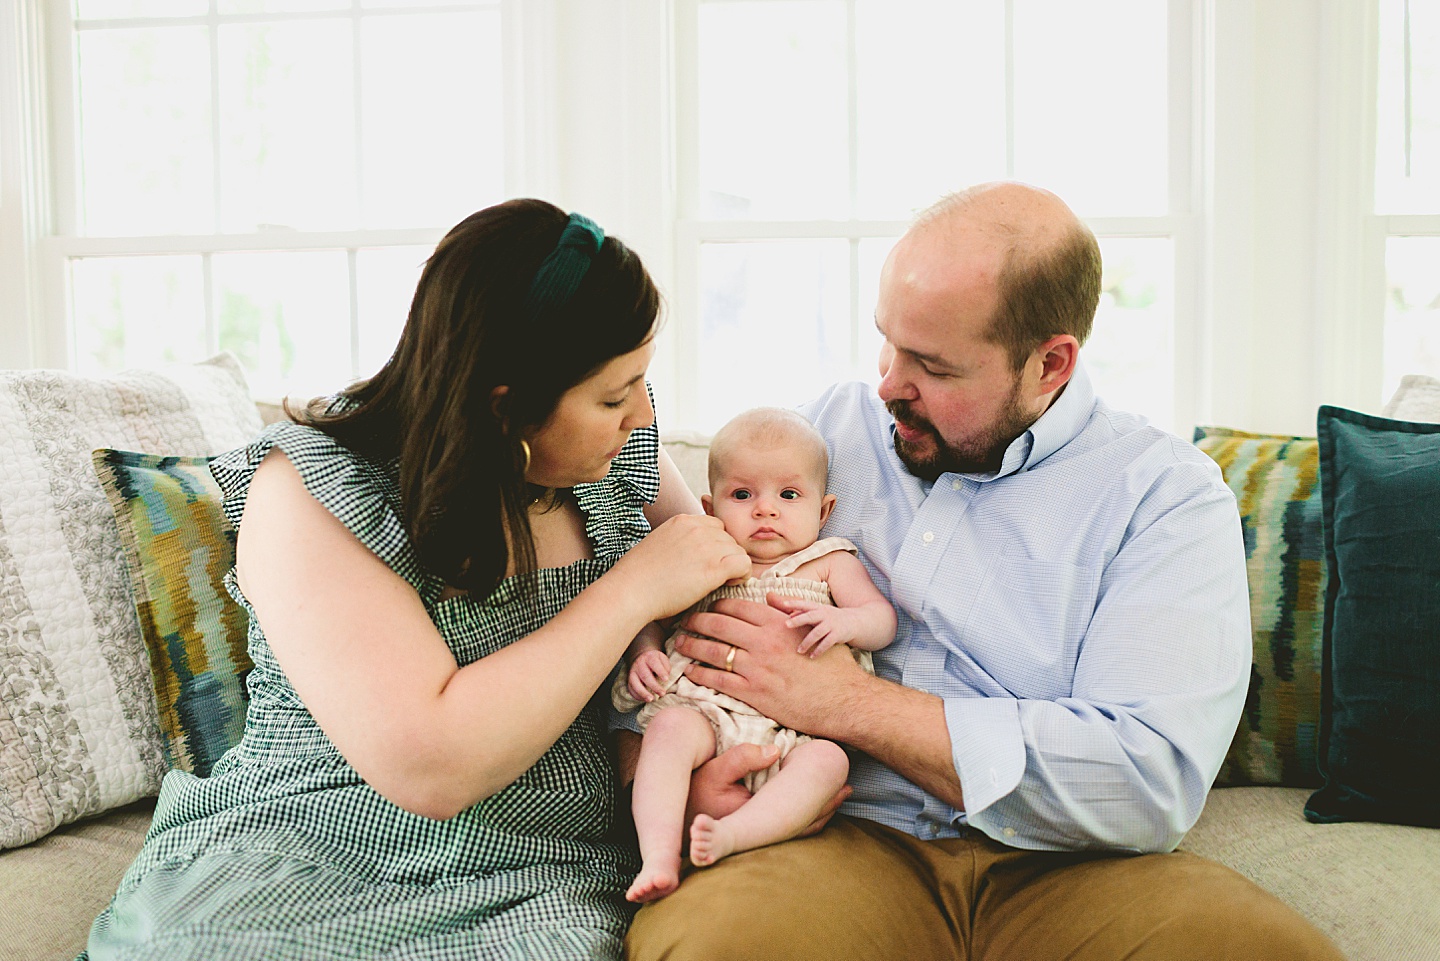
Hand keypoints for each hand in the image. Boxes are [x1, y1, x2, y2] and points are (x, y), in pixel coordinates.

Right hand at [607, 514, 749, 622]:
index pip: (715, 525)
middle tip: (713, 574)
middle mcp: (697, 529)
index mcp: (683, 520)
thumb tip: (693, 554)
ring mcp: (707, 546)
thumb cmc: (639, 576)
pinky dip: (742, 574)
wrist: (630, 591)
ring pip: (738, 550)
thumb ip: (680, 541)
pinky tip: (729, 583)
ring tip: (720, 581)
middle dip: (725, 555)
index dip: (716, 544)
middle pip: (728, 538)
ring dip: (734, 566)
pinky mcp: (714, 567)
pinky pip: (744, 564)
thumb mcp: (658, 543)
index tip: (708, 560)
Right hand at [627, 649, 671, 701]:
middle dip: (654, 686)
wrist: (641, 658)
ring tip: (651, 699)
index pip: (654, 663)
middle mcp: (639, 664)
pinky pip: (631, 689)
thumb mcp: (662, 659)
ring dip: (643, 692)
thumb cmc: (655, 661)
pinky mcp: (629, 681)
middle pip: (645, 675)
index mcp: (649, 657)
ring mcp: (632, 673)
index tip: (666, 679)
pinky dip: (637, 695)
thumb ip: (666, 666)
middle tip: (662, 693)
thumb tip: (666, 676)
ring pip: (635, 683)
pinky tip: (645, 699)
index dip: (660, 671)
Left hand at [675, 596, 868, 734]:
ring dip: (692, 646)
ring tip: (680, 643)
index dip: (716, 604)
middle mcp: (763, 642)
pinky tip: (690, 672)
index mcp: (777, 623)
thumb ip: (789, 611)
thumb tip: (769, 595)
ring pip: (713, 651)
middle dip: (696, 621)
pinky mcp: (753, 693)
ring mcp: (756, 668)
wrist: (843, 701)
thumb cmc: (833, 666)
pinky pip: (717, 680)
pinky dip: (699, 674)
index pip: (737, 606)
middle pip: (719, 625)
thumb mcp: (815, 629)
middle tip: (684, 621)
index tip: (706, 606)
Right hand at [684, 744, 850, 842]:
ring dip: (819, 811)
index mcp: (758, 815)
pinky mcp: (753, 831)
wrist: (674, 815)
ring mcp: (759, 833)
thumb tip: (775, 750)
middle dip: (827, 804)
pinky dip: (805, 816)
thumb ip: (744, 758)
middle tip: (848, 788)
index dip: (824, 796)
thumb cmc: (694, 788)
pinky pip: (787, 827)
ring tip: (839, 795)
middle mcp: (762, 829)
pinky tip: (813, 804)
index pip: (800, 810)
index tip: (841, 780)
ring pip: (798, 826)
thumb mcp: (716, 770)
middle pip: (805, 820)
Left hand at [781, 600, 860, 656]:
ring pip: (817, 632)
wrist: (853, 622)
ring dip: (807, 642)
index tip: (784, 603)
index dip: (795, 603)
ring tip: (798, 650)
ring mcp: (832, 624)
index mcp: (818, 608)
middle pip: (810, 616)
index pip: (806, 604)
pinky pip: (827, 643)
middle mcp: (825, 614)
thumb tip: (789, 616)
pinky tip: (812, 656)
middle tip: (786, 625)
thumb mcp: (819, 612)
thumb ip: (805, 614)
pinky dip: (819, 650)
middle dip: (798, 620)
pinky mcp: (837, 634)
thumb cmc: (830, 617)